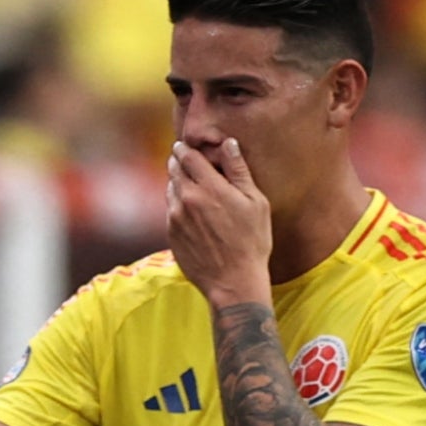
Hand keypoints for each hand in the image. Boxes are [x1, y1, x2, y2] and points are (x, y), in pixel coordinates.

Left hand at [167, 139, 272, 307]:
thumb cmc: (251, 241)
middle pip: (175, 170)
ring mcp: (175, 217)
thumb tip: (228, 144)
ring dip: (176, 181)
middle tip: (182, 157)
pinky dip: (176, 202)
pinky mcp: (170, 233)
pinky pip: (170, 210)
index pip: (188, 157)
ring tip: (186, 180)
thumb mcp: (255, 202)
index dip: (185, 148)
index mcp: (209, 187)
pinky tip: (188, 207)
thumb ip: (238, 170)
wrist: (233, 281)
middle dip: (178, 161)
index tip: (183, 145)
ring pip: (170, 189)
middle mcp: (187, 199)